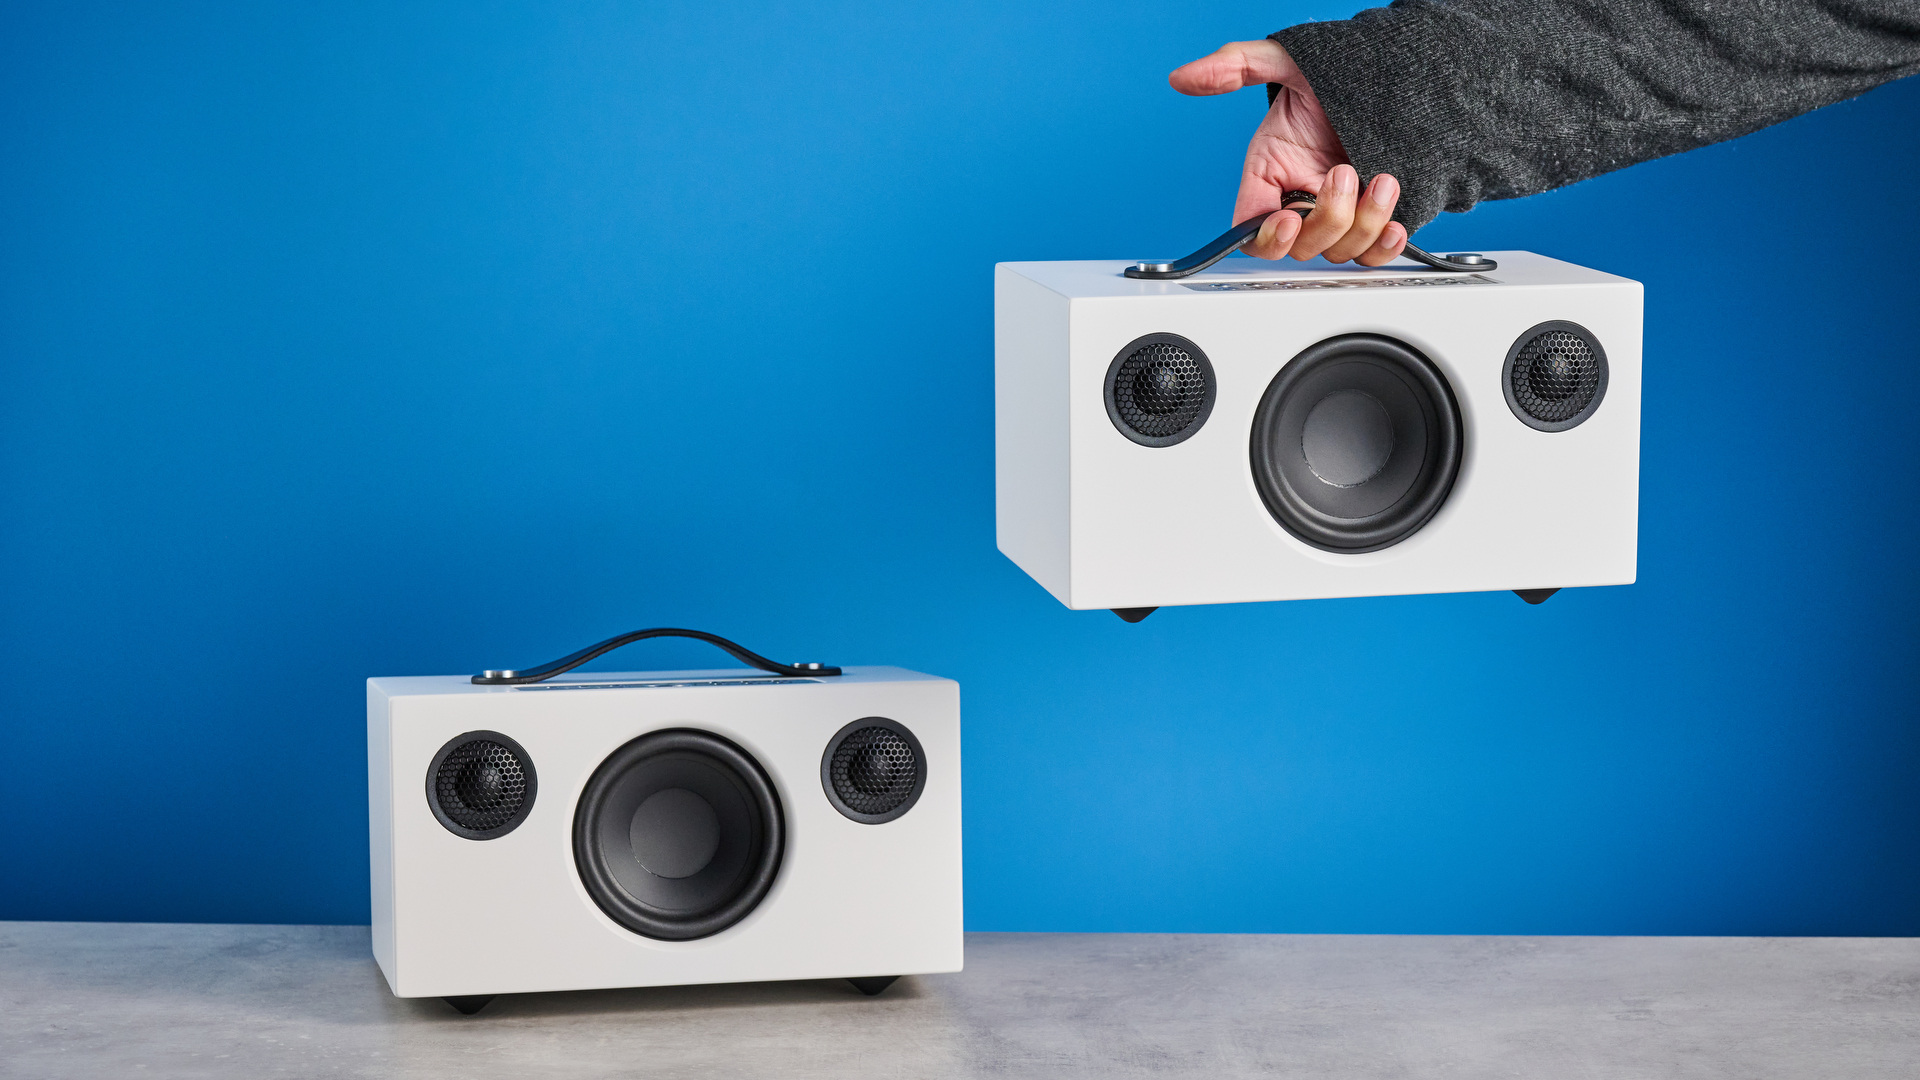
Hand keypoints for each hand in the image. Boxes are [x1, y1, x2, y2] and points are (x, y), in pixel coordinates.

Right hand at [1170, 40, 1406, 265]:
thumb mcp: (1287, 61)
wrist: (1391, 74)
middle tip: (1344, 172)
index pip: (1253, 232)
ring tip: (1381, 180)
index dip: (1269, 237)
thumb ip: (1235, 65)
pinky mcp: (1372, 221)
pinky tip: (1392, 224)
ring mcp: (1338, 214)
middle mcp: (1301, 200)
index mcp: (1270, 176)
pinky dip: (1383, 247)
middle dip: (1328, 217)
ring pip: (1339, 251)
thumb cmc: (1335, 74)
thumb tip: (1182, 77)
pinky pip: (1372, 255)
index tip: (1289, 218)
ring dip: (1364, 223)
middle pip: (1301, 246)